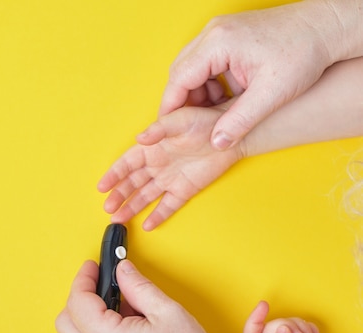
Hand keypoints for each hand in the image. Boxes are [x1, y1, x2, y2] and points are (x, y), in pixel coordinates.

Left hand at [56, 260, 254, 332]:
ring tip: (118, 303)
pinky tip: (123, 322)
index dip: (84, 279)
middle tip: (100, 281)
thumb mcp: (168, 312)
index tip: (94, 267)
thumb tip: (123, 271)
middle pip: (66, 320)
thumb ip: (138, 286)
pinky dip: (95, 330)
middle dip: (79, 296)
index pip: (78, 301)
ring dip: (86, 314)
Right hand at [98, 105, 241, 230]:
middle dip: (119, 196)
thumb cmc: (203, 122)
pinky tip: (147, 225)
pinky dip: (158, 215)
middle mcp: (157, 165)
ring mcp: (170, 178)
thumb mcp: (179, 120)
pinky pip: (168, 205)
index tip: (102, 186)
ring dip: (132, 207)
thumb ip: (158, 130)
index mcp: (152, 148)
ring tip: (118, 219)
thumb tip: (139, 138)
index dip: (113, 175)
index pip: (126, 164)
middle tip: (108, 208)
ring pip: (146, 196)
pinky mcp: (185, 189)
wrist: (229, 135)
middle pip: (132, 183)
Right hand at [157, 1, 342, 150]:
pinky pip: (204, 63)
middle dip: (184, 101)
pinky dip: (209, 83)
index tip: (168, 129)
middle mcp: (213, 33)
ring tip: (215, 114)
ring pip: (191, 68)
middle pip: (180, 72)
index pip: (179, 79)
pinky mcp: (226, 36)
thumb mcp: (272, 94)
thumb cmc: (304, 53)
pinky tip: (226, 99)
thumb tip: (217, 144)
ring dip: (197, 93)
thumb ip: (240, 121)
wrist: (325, 27)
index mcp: (218, 43)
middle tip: (192, 126)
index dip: (171, 107)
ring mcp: (218, 32)